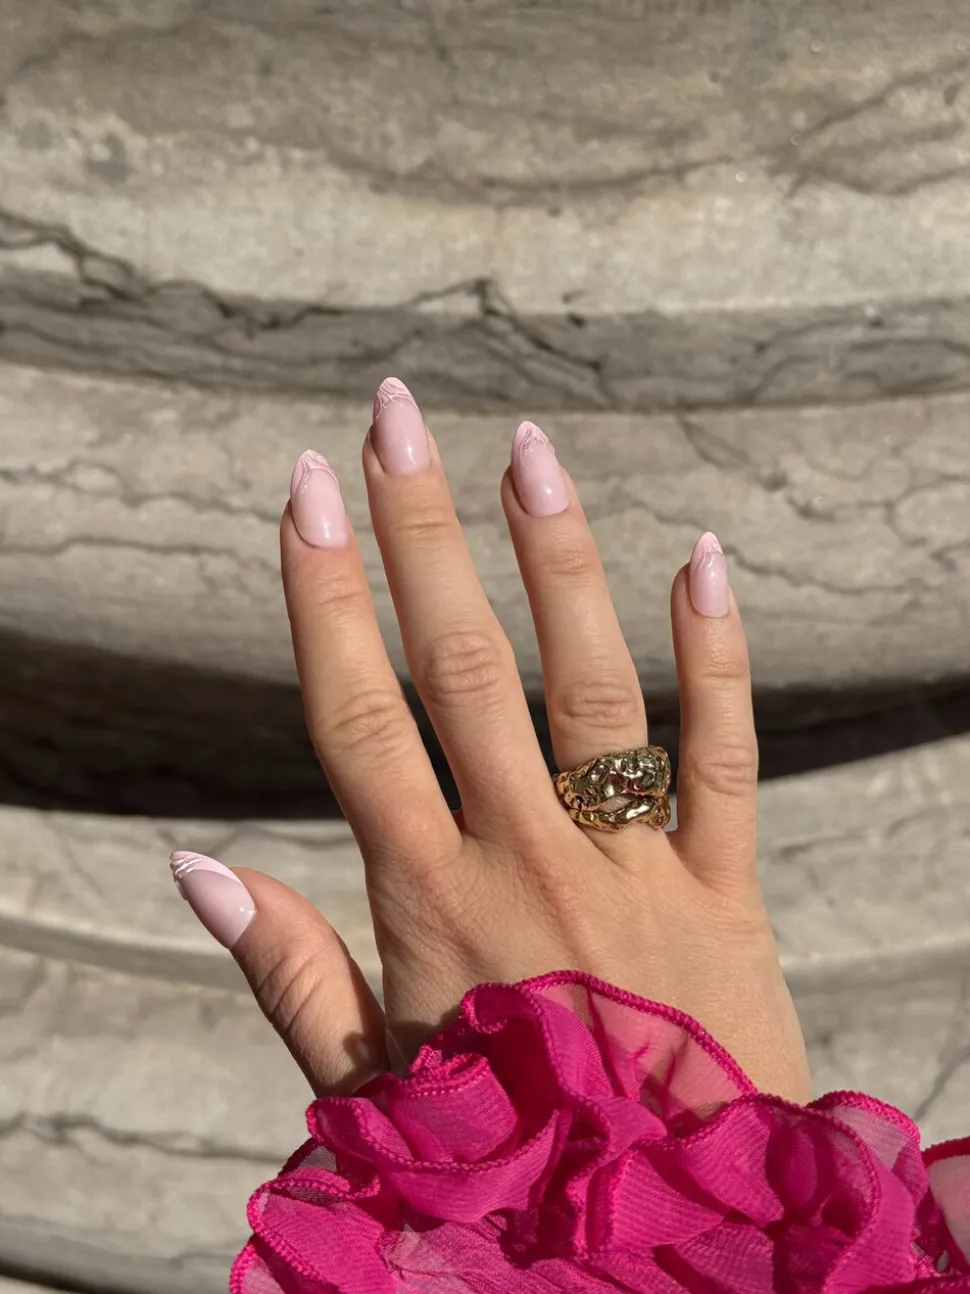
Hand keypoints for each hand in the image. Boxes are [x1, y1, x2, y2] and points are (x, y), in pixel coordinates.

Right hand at [171, 379, 810, 1103]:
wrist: (663, 1248)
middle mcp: (529, 862)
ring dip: (553, 561)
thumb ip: (287, 974)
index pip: (357, 716)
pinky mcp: (727, 895)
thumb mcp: (368, 1090)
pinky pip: (726, 760)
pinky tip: (701, 557)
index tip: (302, 493)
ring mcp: (635, 870)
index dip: (323, 596)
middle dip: (419, 534)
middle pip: (462, 669)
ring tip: (523, 448)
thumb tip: (192, 867)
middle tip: (394, 417)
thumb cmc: (499, 1167)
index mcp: (429, 903)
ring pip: (589, 690)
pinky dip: (718, 659)